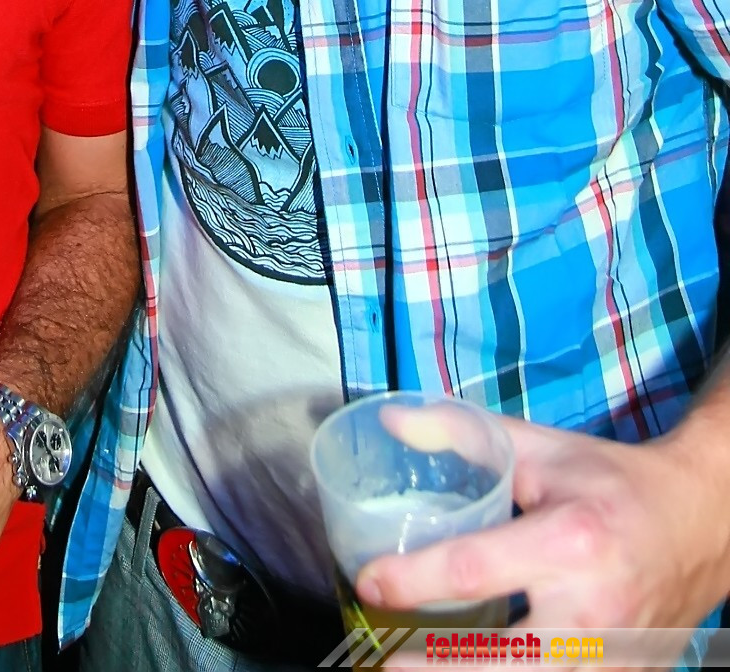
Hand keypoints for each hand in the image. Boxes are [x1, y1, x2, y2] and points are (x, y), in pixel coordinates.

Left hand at [356, 412, 729, 631]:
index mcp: (568, 543)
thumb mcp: (540, 449)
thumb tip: (393, 418)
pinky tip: (474, 669)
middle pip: (497, 660)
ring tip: (414, 667)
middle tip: (382, 658)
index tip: (368, 581)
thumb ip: (462, 433)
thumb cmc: (612, 483)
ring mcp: (610, 656)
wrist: (700, 522)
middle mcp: (590, 609)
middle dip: (433, 665)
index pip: (472, 569)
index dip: (412, 579)